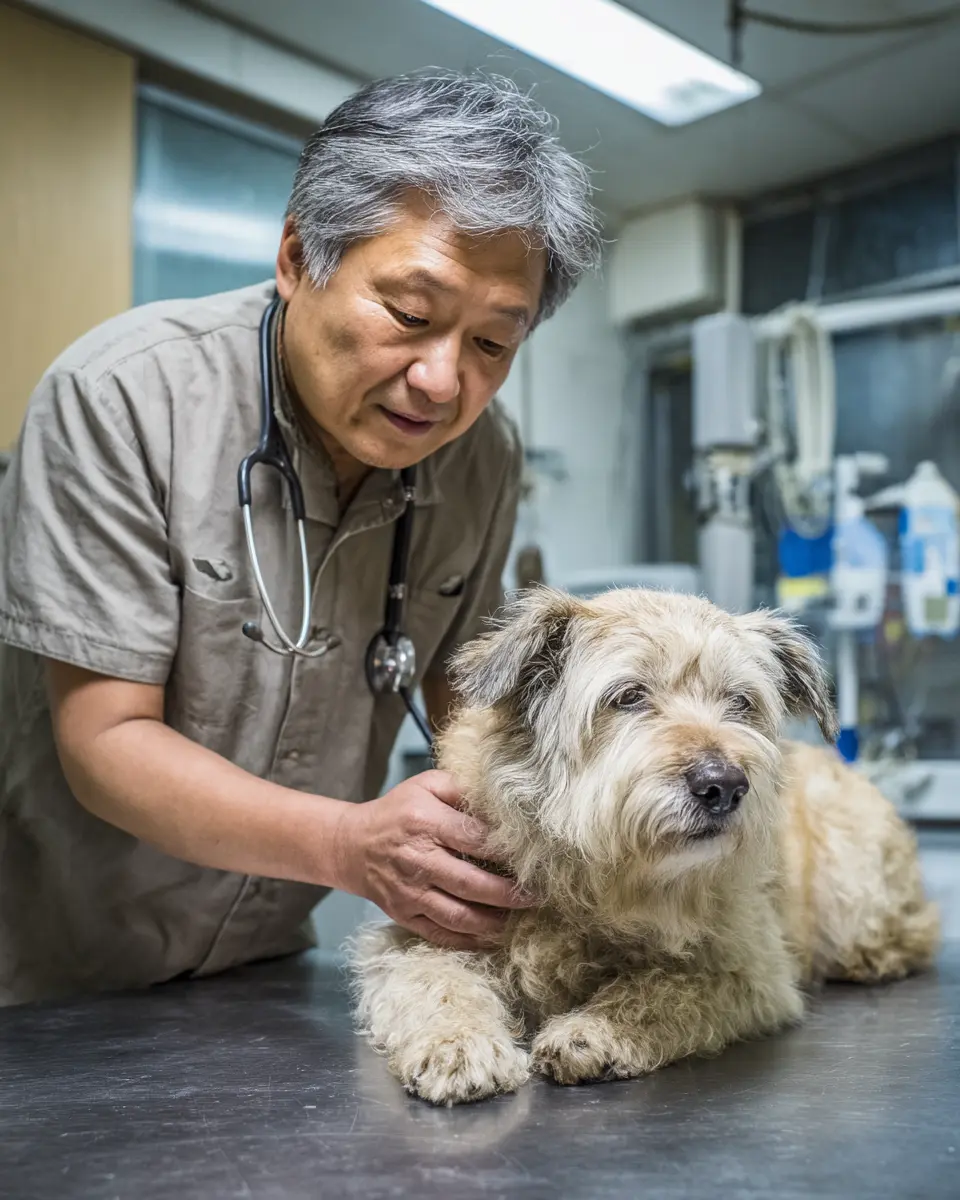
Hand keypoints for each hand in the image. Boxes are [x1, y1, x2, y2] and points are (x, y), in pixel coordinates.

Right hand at [332, 770, 534, 949]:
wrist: (353, 846)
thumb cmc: (397, 812)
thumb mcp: (426, 785)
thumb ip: (461, 787)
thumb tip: (500, 801)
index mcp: (426, 823)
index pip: (475, 839)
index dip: (507, 850)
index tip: (533, 857)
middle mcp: (418, 861)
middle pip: (472, 883)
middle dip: (509, 893)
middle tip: (537, 895)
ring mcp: (410, 893)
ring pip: (459, 916)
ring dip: (495, 922)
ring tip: (520, 918)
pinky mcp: (405, 916)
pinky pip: (441, 935)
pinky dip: (470, 941)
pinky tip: (493, 937)